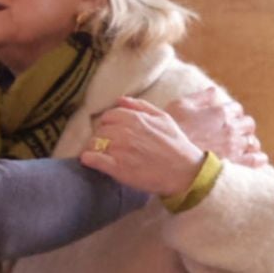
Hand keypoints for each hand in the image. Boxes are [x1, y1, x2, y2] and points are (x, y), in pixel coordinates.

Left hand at [80, 97, 206, 196]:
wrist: (184, 172)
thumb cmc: (176, 145)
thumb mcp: (164, 118)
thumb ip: (141, 106)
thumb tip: (121, 99)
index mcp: (135, 119)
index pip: (109, 115)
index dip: (109, 124)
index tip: (114, 133)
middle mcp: (125, 132)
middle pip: (100, 129)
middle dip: (103, 137)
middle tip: (110, 146)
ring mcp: (120, 150)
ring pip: (93, 143)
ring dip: (95, 148)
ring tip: (103, 155)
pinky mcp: (117, 168)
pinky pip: (92, 159)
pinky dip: (88, 159)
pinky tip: (91, 162)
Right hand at [166, 87, 266, 167]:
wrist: (170, 158)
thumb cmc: (172, 130)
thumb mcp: (181, 105)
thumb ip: (200, 97)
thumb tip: (214, 91)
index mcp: (220, 112)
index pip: (236, 108)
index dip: (232, 113)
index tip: (225, 119)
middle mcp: (231, 128)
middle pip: (248, 124)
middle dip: (242, 127)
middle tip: (234, 133)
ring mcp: (235, 147)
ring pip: (253, 141)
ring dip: (248, 142)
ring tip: (242, 147)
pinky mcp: (235, 164)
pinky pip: (255, 160)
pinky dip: (258, 158)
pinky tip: (257, 158)